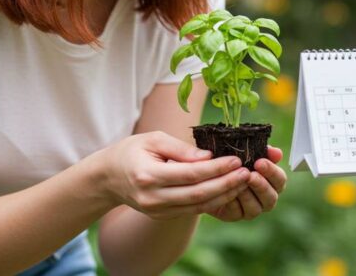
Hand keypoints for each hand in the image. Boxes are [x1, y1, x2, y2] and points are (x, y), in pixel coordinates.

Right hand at [101, 131, 251, 219]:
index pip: (190, 174)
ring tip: (242, 181)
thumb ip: (181, 148)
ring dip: (223, 195)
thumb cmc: (132, 151)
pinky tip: (227, 190)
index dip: (216, 168)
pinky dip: (212, 201)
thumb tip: (209, 157)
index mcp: (148, 175)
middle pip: (197, 194)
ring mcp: (157, 210)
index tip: (235, 159)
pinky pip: (191, 210)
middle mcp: (152, 198)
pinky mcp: (162, 216)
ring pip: (197, 206)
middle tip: (246, 172)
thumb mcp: (153, 139)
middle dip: (226, 184)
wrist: (108, 177)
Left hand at [204, 146, 286, 221]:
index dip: (272, 172)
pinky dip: (232, 202)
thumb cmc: (234, 160)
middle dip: (261, 186)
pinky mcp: (236, 215)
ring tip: (237, 183)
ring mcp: (251, 209)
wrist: (210, 173)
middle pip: (271, 197)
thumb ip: (263, 152)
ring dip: (247, 195)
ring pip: (256, 208)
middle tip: (250, 175)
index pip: (280, 180)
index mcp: (272, 182)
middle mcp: (265, 198)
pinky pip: (237, 212)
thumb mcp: (246, 152)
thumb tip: (277, 152)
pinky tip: (226, 191)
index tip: (260, 162)